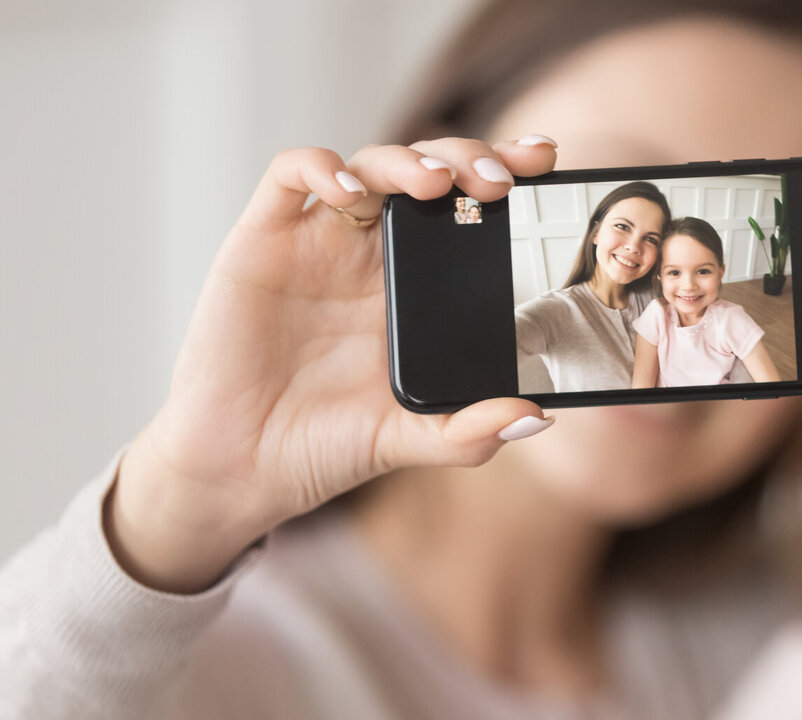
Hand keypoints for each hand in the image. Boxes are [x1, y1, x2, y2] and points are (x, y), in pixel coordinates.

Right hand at [107, 137, 558, 592]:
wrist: (245, 468)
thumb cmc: (327, 444)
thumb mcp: (411, 439)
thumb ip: (471, 432)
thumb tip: (535, 418)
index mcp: (419, 284)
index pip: (469, 208)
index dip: (505, 173)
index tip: (545, 164)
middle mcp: (374, 252)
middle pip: (428, 171)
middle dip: (469, 158)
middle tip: (499, 181)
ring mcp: (320, 240)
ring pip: (370, 164)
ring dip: (407, 161)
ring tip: (437, 184)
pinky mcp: (263, 240)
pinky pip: (289, 176)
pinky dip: (320, 168)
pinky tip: (349, 193)